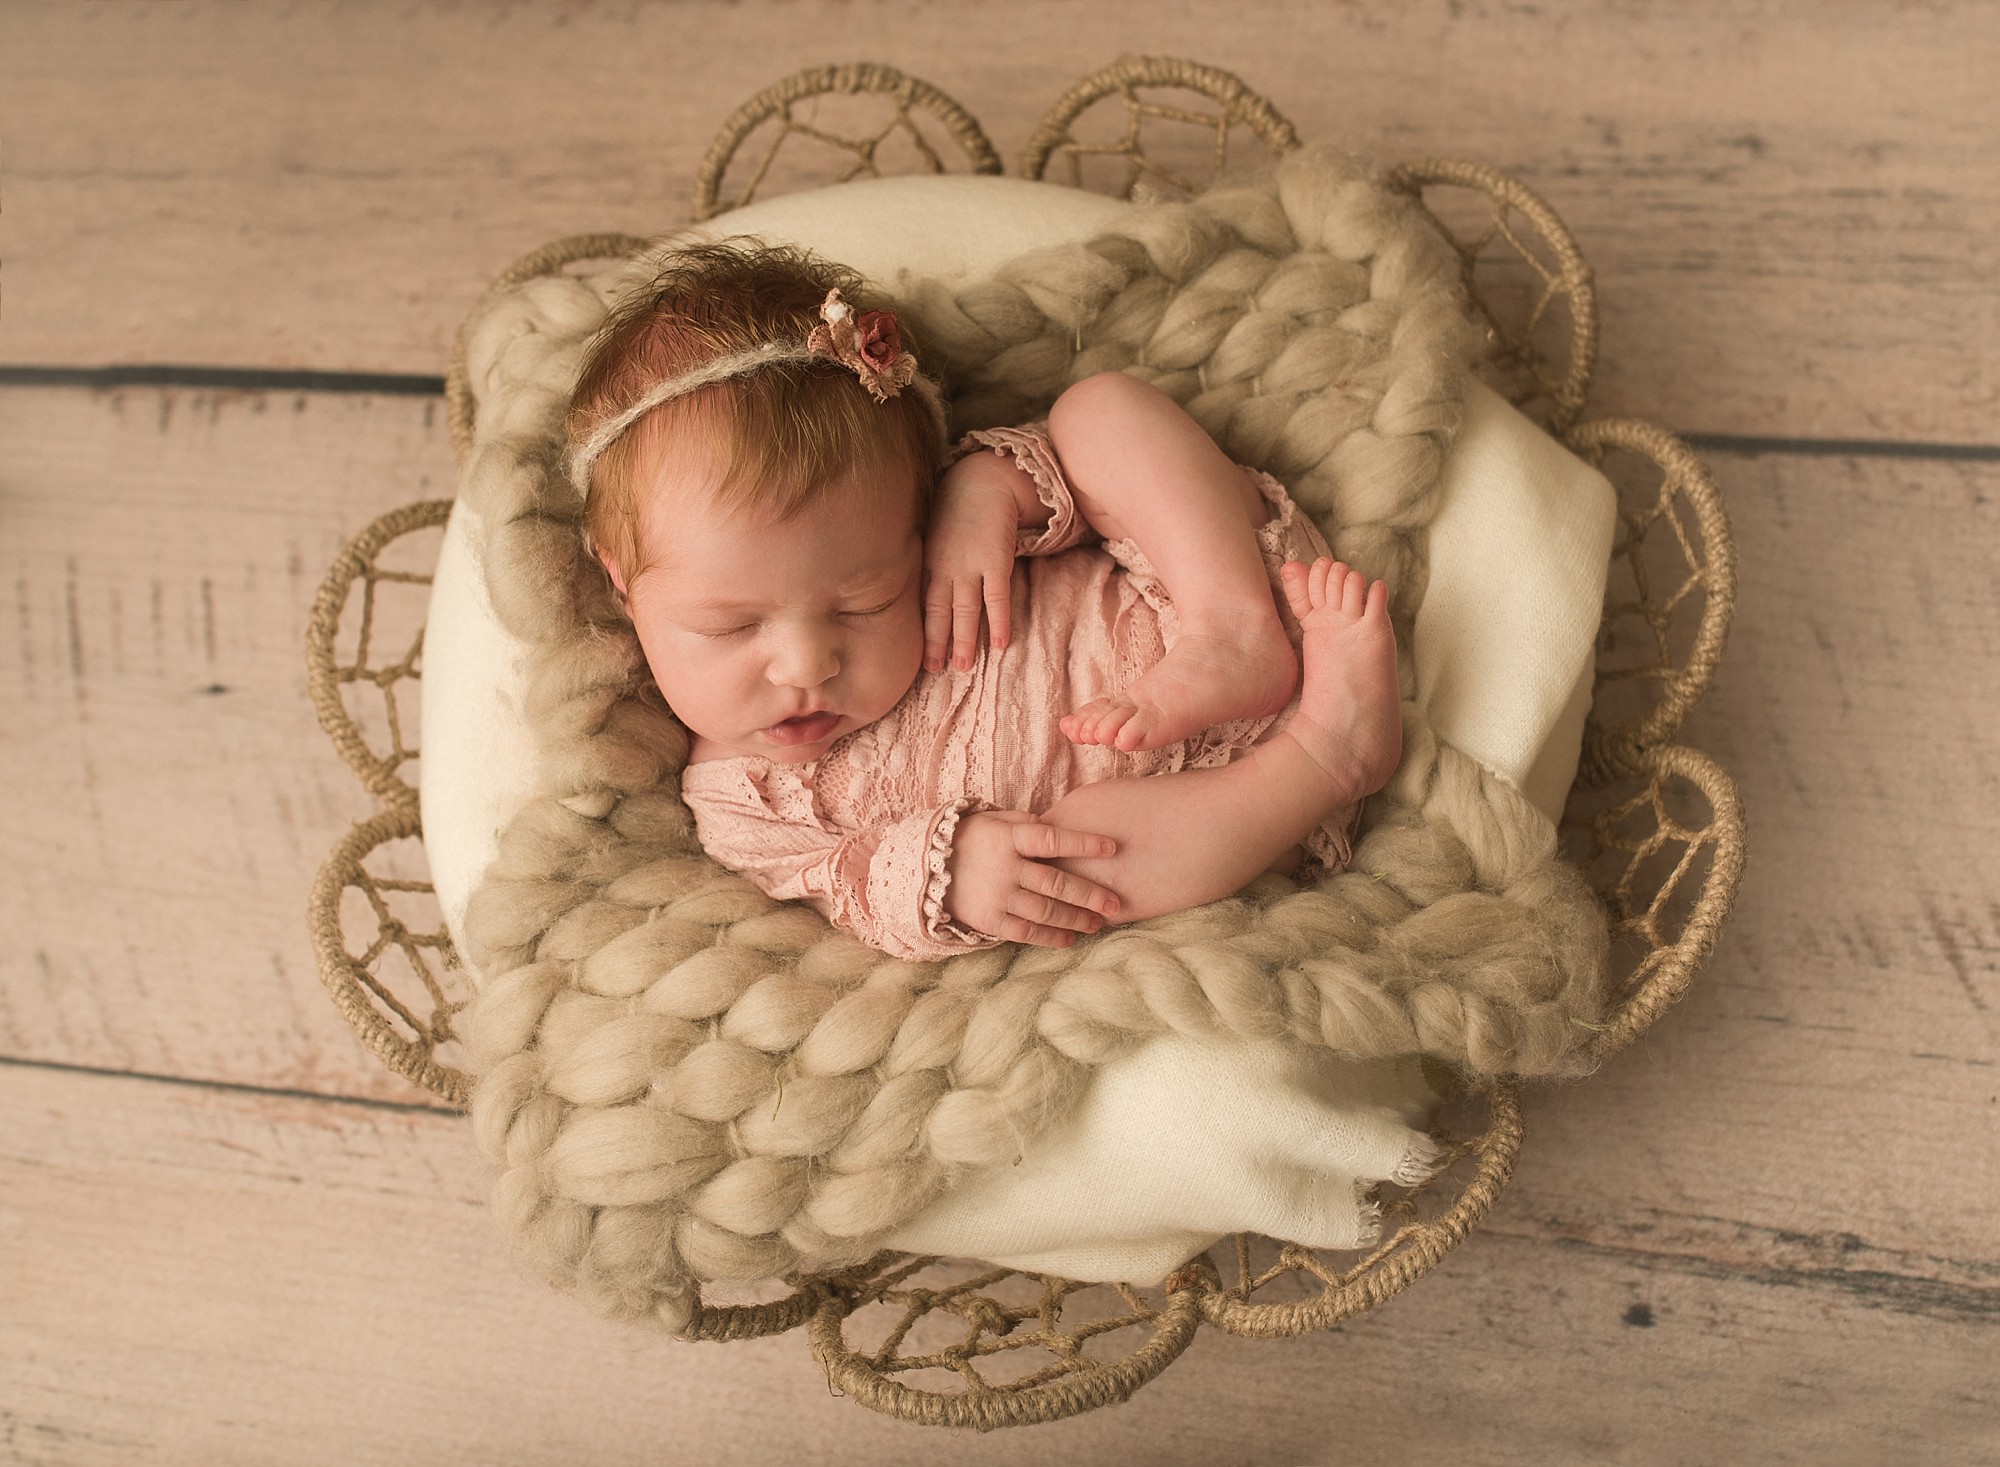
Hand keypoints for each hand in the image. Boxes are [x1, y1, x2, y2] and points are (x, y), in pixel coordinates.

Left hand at [923, 454, 1023, 671]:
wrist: (985, 480)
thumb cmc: (958, 506)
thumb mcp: (933, 532)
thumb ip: (930, 559)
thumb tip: (924, 586)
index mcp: (928, 562)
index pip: (921, 604)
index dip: (921, 631)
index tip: (919, 655)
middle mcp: (945, 568)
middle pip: (939, 613)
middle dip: (936, 643)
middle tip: (935, 670)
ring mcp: (970, 566)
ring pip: (965, 612)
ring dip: (965, 641)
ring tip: (963, 667)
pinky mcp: (996, 562)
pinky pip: (996, 599)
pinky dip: (998, 622)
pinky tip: (1000, 644)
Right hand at [944, 810, 1121, 946]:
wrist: (923, 868)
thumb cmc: (967, 838)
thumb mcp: (991, 820)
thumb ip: (1023, 822)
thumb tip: (1054, 824)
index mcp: (1009, 839)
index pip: (1053, 840)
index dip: (1084, 844)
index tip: (1113, 848)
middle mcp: (1006, 869)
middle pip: (1056, 884)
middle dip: (1090, 895)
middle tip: (1115, 903)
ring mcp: (998, 896)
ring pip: (1046, 911)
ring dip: (1076, 918)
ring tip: (1098, 922)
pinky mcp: (990, 920)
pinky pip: (1026, 931)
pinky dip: (1051, 937)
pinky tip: (1070, 938)